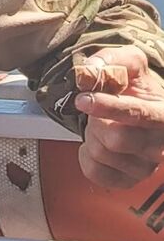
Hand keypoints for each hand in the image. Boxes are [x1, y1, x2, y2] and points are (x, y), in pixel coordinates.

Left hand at [75, 45, 163, 189]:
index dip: (109, 107)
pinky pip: (93, 171)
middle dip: (96, 121)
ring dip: (90, 134)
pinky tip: (96, 142)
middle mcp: (160, 145)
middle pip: (116, 138)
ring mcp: (146, 167)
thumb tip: (90, 71)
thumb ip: (111, 60)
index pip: (138, 114)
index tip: (84, 99)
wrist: (140, 108)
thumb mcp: (130, 63)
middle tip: (95, 109)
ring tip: (101, 124)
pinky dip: (85, 154)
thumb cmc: (136, 88)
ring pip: (102, 154)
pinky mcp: (128, 181)